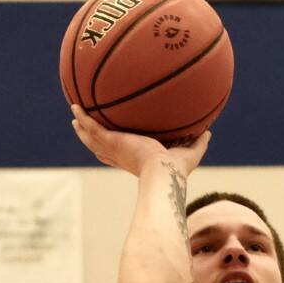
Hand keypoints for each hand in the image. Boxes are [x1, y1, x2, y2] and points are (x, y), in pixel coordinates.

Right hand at [71, 105, 209, 178]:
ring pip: (92, 137)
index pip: (120, 154)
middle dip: (92, 137)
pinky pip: (92, 128)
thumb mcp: (190, 152)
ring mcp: (114, 149)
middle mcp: (121, 155)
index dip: (113, 148)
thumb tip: (209, 131)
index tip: (110, 140)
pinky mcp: (111, 142)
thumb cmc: (176, 171)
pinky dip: (83, 118)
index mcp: (135, 159)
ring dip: (82, 127)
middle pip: (101, 146)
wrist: (164, 174)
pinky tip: (75, 108)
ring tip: (74, 116)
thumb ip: (199, 142)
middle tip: (84, 127)